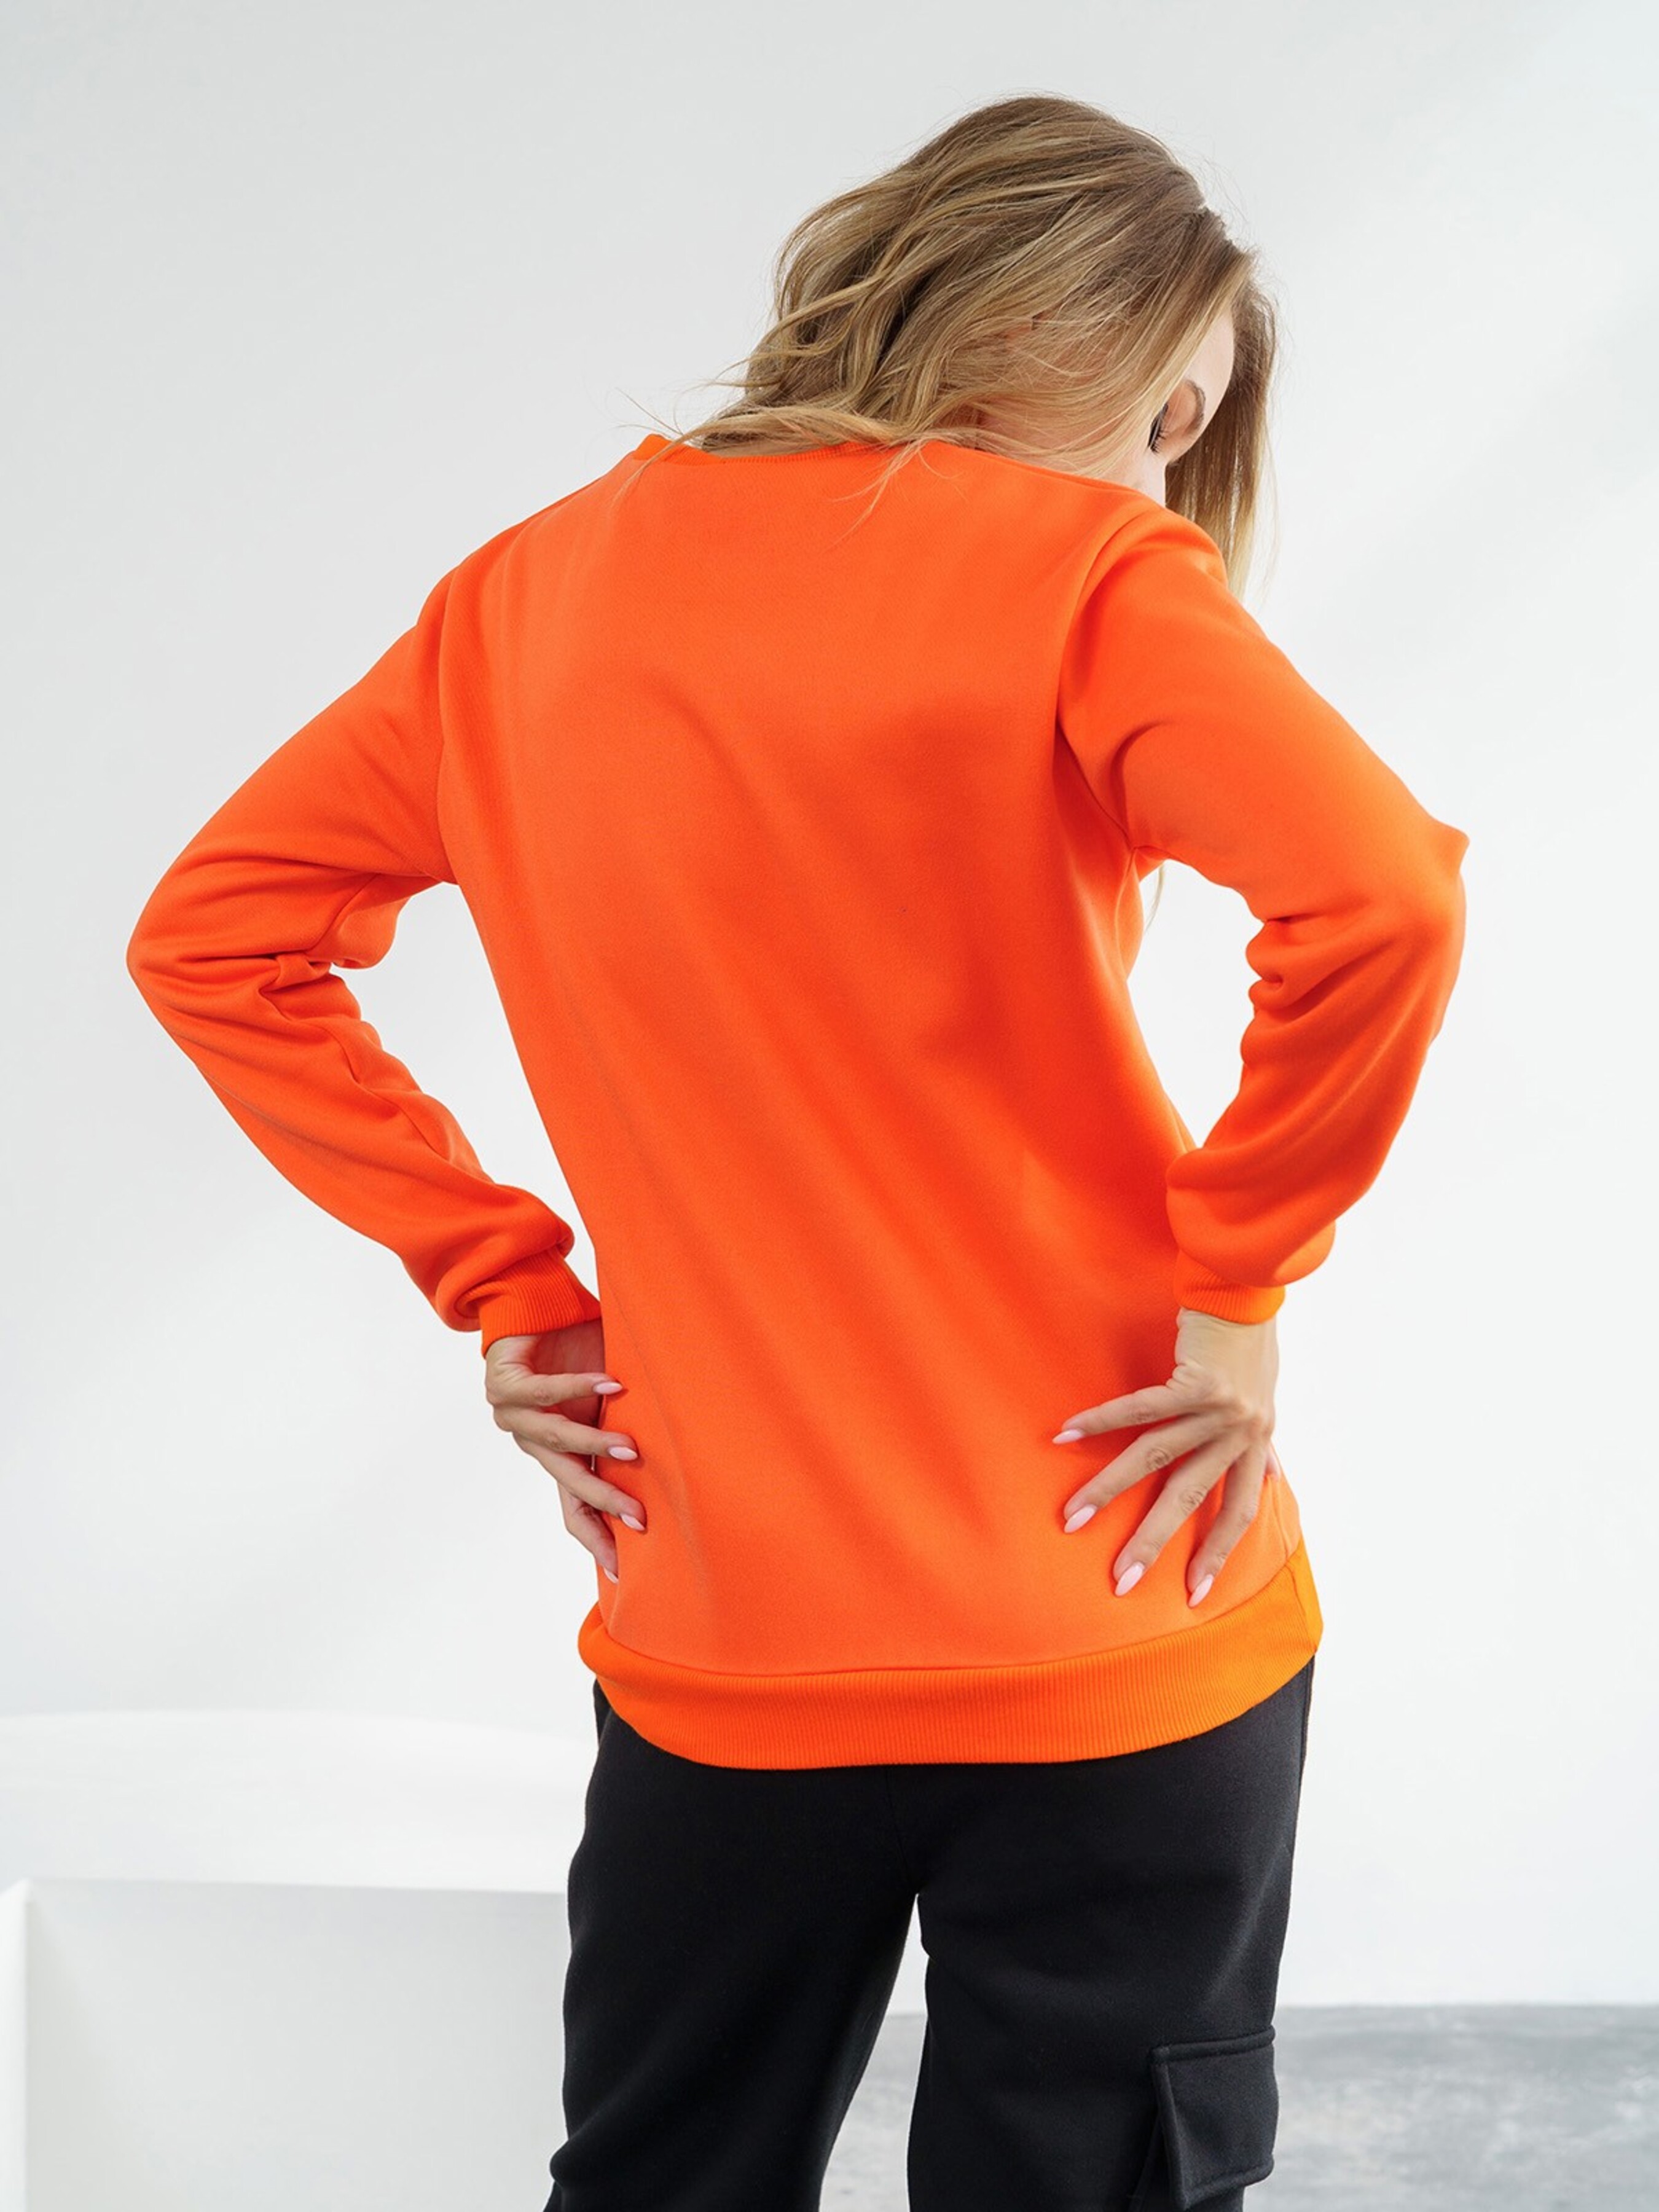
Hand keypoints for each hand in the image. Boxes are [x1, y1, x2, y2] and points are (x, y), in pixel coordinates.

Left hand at [482, 1318, 645, 1581]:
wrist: (536, 1307)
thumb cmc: (580, 1353)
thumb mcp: (610, 1401)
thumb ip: (631, 1427)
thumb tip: (685, 1453)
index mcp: (556, 1455)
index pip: (574, 1508)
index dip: (596, 1538)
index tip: (622, 1571)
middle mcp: (532, 1442)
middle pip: (570, 1483)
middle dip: (605, 1503)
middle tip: (640, 1518)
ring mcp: (514, 1416)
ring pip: (557, 1441)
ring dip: (597, 1446)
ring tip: (632, 1449)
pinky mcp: (505, 1384)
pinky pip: (546, 1391)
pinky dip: (581, 1388)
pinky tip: (613, 1385)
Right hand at [1051, 1306, 1282, 1607]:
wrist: (1250, 1293)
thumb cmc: (1253, 1349)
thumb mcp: (1265, 1401)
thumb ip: (1260, 1444)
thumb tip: (1270, 1476)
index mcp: (1253, 1446)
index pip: (1237, 1513)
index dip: (1216, 1553)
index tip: (1193, 1594)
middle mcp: (1238, 1434)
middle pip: (1188, 1498)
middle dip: (1152, 1542)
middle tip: (1121, 1580)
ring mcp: (1217, 1409)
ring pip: (1154, 1459)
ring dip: (1109, 1489)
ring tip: (1073, 1516)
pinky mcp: (1194, 1381)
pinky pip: (1140, 1409)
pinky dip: (1101, 1422)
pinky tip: (1067, 1435)